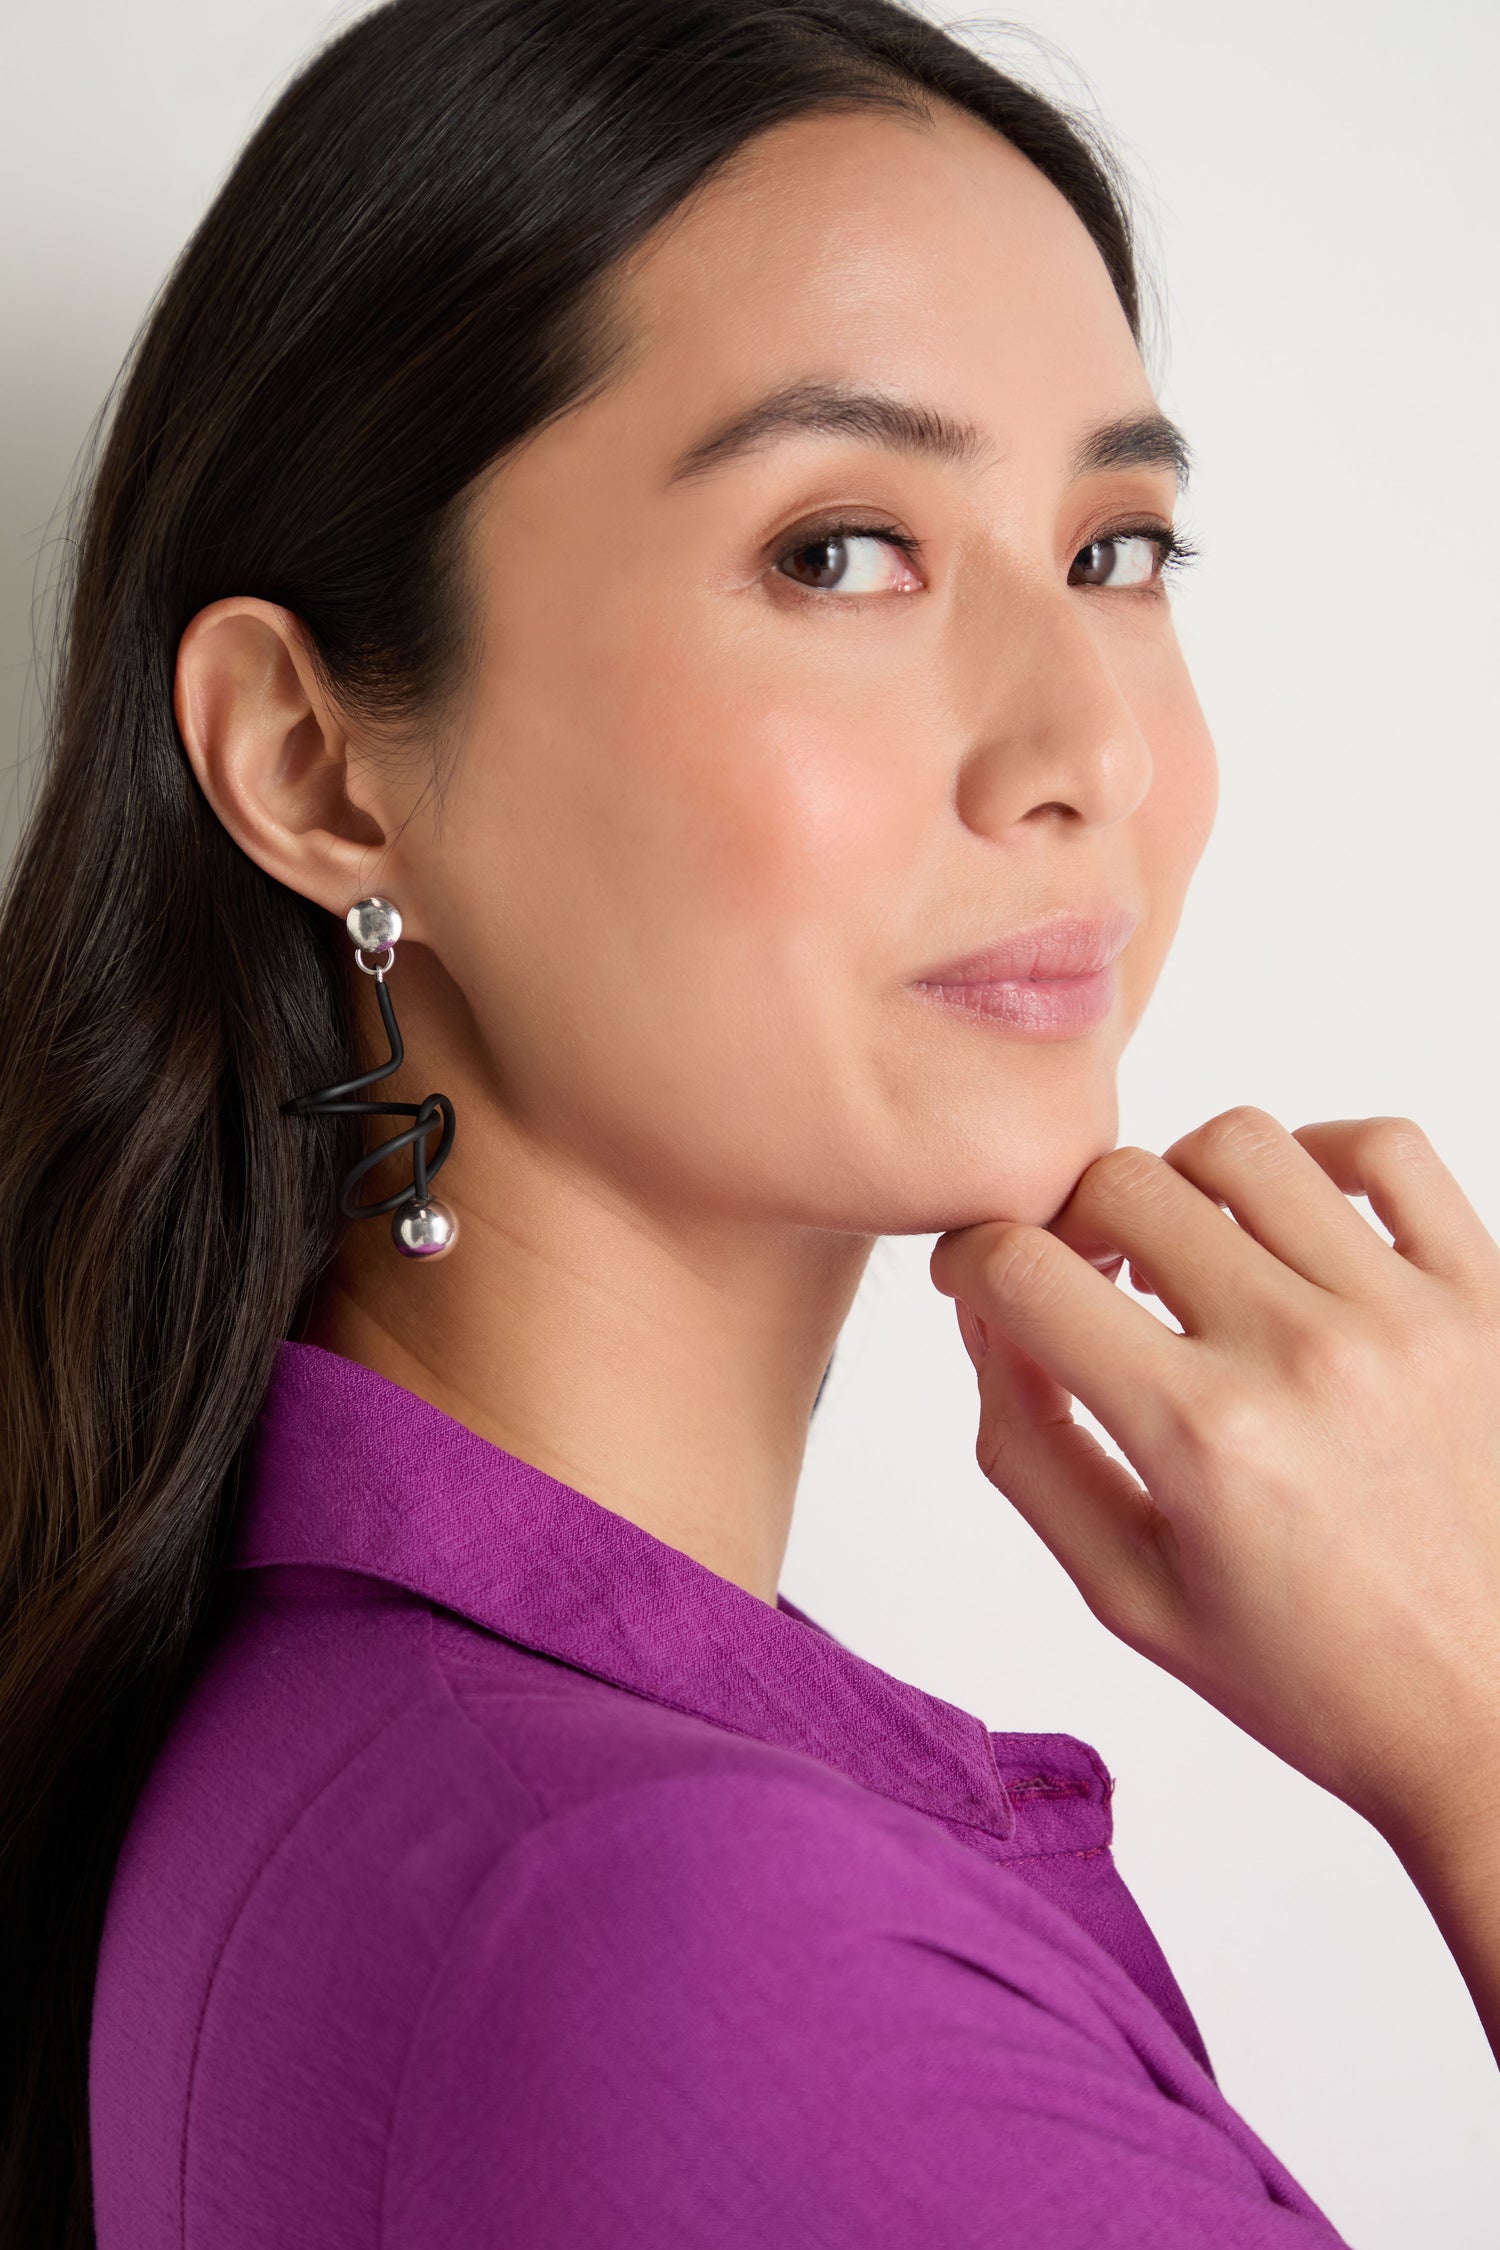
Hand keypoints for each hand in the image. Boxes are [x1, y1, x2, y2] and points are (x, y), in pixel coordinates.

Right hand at [930, 1107, 1499, 1856]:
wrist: (1496, 1724)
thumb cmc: (1321, 1679)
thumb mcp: (1127, 1592)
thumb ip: (1028, 1446)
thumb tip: (987, 1318)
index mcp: (1202, 1438)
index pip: (1024, 1269)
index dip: (968, 1261)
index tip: (977, 1282)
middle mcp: (1301, 1354)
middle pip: (1121, 1184)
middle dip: (1069, 1226)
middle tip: (1085, 1285)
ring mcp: (1405, 1313)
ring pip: (1240, 1144)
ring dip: (1181, 1187)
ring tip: (1189, 1260)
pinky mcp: (1484, 1296)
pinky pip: (1387, 1148)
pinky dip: (1317, 1157)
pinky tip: (1293, 1226)